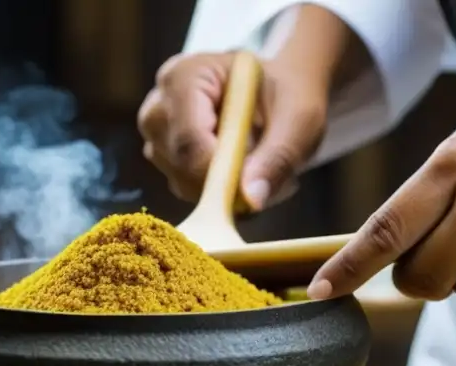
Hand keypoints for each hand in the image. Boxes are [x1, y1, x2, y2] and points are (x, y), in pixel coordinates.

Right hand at [137, 51, 328, 210]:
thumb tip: (251, 199)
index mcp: (185, 76)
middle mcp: (159, 105)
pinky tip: (243, 171)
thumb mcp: (299, 119)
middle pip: (180, 165)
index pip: (189, 140)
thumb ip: (279, 156)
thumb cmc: (288, 94)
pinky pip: (186, 190)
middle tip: (267, 170)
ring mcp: (156, 134)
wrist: (277, 92)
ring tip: (259, 163)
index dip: (220, 172)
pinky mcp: (164, 158)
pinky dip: (218, 192)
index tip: (254, 186)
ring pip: (182, 183)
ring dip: (225, 188)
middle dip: (225, 181)